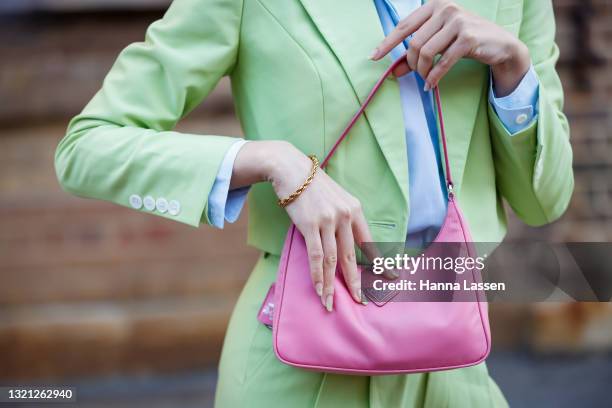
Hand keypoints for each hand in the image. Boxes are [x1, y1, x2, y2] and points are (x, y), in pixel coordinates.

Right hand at [231, 141, 373, 310]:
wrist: (291, 170)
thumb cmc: (313, 186)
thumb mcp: (337, 198)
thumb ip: (344, 218)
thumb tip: (347, 242)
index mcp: (355, 209)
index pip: (369, 242)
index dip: (379, 262)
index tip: (391, 278)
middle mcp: (345, 216)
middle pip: (351, 256)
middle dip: (355, 281)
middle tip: (360, 300)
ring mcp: (328, 221)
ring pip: (332, 261)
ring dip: (331, 285)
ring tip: (331, 302)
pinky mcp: (310, 225)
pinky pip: (316, 256)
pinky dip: (317, 275)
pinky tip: (319, 289)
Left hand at [370, 0, 530, 96]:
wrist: (500, 44)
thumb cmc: (465, 41)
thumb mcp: (439, 44)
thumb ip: (417, 54)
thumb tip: (395, 71)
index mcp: (435, 5)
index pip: (404, 26)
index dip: (387, 43)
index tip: (374, 57)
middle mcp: (446, 9)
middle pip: (414, 43)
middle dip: (411, 63)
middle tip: (416, 74)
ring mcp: (458, 22)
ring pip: (426, 52)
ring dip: (422, 71)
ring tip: (426, 78)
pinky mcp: (468, 38)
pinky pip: (442, 62)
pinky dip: (434, 77)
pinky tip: (431, 84)